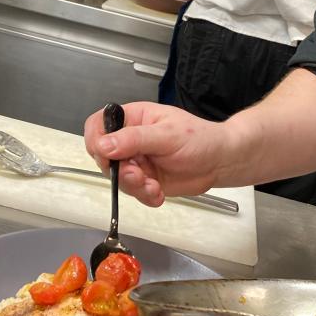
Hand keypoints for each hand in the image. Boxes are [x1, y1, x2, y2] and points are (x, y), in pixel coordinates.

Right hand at [83, 102, 228, 207]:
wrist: (219, 162)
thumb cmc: (199, 138)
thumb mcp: (166, 135)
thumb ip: (135, 139)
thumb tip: (103, 145)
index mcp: (133, 118)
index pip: (99, 124)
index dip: (96, 140)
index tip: (107, 156)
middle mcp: (130, 139)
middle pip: (104, 156)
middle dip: (120, 170)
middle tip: (139, 175)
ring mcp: (136, 161)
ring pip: (117, 178)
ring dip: (134, 186)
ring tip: (154, 186)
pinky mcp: (144, 180)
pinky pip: (132, 192)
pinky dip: (144, 196)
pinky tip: (158, 193)